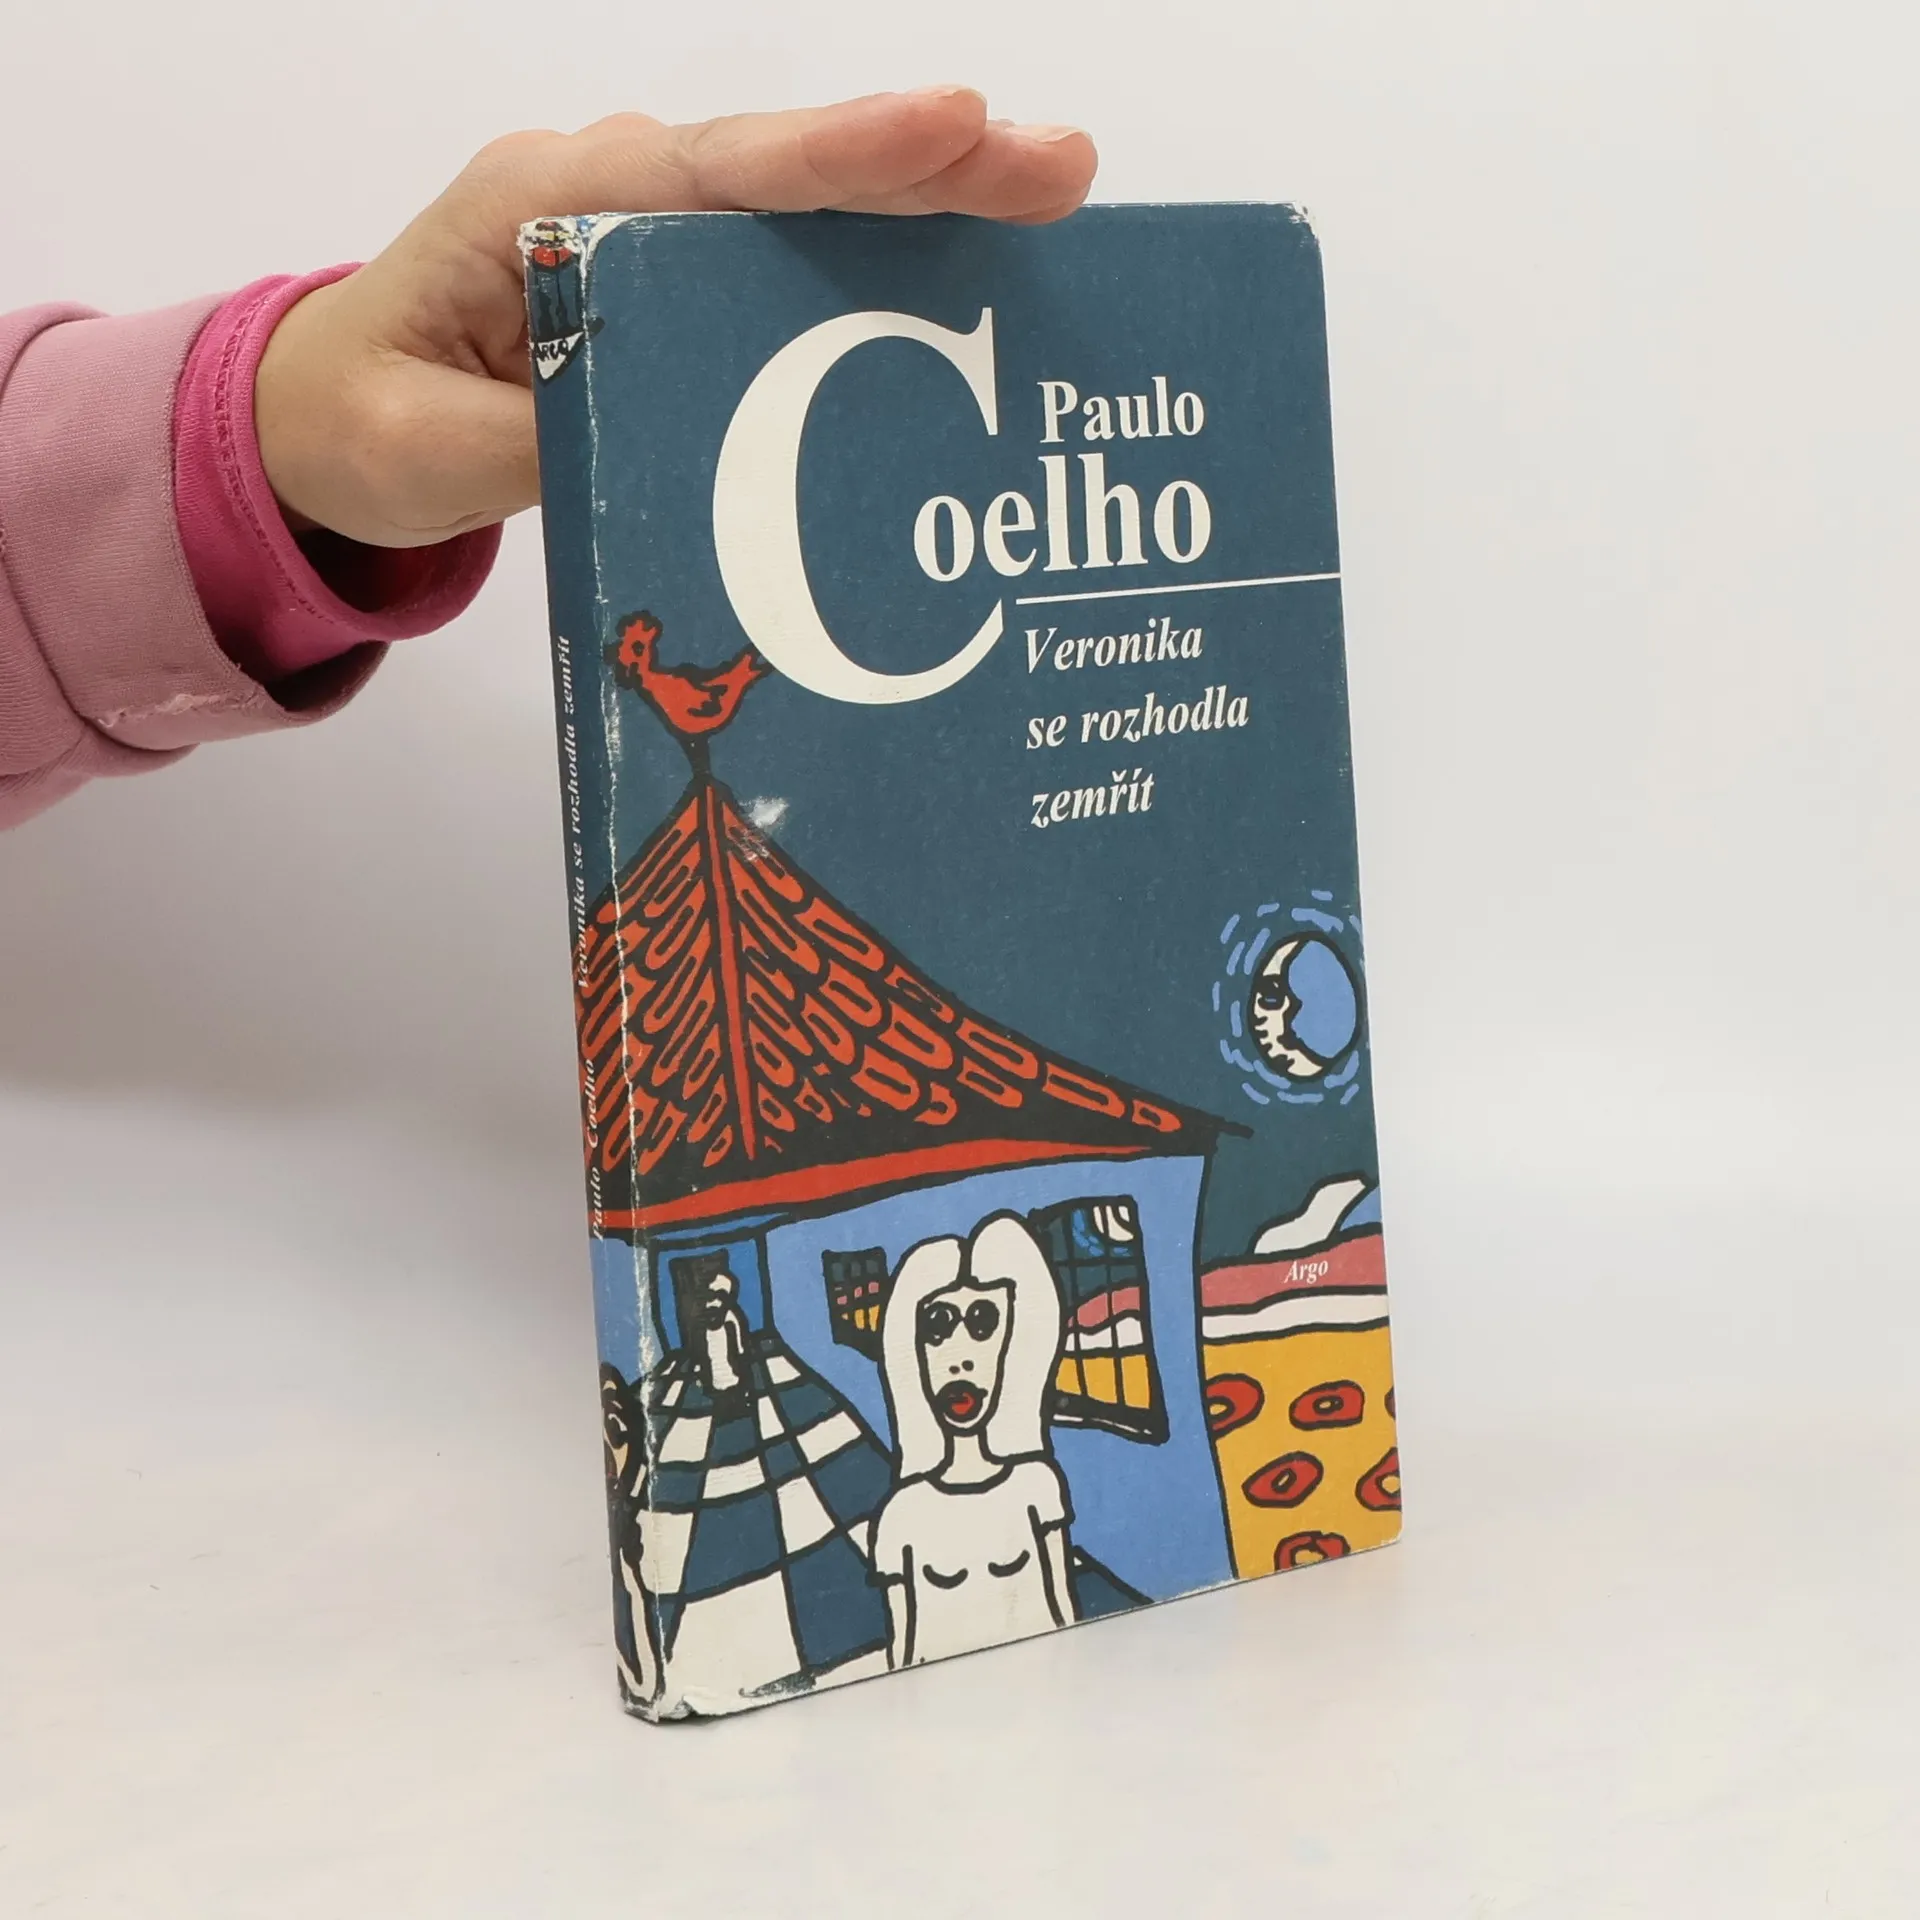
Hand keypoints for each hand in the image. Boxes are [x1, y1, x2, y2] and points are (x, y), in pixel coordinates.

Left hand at [255, 89, 1096, 548]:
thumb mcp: (417, 452)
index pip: (709, 172)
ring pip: (806, 209)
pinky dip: (885, 264)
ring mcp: (655, 236)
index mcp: (543, 204)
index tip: (953, 124)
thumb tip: (660, 434)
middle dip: (927, 161)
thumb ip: (527, 437)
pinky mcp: (682, 287)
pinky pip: (794, 263)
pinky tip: (976, 281)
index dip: (837, 153)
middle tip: (1059, 166)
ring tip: (1055, 204)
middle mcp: (613, 196)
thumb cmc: (359, 420)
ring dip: (929, 206)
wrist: (327, 418)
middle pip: (786, 172)